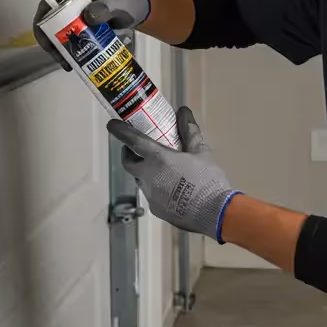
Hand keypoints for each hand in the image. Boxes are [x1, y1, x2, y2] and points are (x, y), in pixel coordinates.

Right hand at [32, 0, 150, 70]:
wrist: (138, 9)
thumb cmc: (129, 3)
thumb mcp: (119, 4)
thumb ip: (106, 8)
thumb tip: (87, 16)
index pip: (48, 4)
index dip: (41, 23)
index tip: (46, 43)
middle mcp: (70, 0)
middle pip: (50, 21)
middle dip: (51, 42)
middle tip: (62, 60)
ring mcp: (74, 12)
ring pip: (58, 31)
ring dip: (60, 49)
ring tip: (69, 65)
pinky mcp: (80, 24)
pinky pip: (69, 37)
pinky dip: (70, 49)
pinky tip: (77, 61)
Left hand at [107, 107, 242, 242]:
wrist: (214, 214)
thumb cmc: (207, 180)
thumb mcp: (201, 153)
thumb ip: (189, 132)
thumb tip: (184, 112)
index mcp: (157, 158)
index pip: (132, 140)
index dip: (120, 131)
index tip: (112, 125)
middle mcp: (147, 176)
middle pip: (128, 163)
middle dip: (129, 153)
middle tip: (137, 148)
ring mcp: (150, 195)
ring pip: (140, 179)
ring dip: (144, 172)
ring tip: (162, 169)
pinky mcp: (156, 210)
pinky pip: (151, 195)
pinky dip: (156, 188)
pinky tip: (172, 189)